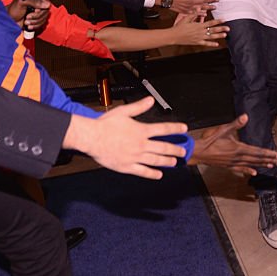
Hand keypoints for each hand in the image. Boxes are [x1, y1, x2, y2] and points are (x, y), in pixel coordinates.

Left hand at [7, 0, 50, 29]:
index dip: (44, 4)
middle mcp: (39, 3)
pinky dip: (35, 26)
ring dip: (35, 21)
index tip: (36, 9)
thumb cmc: (14, 9)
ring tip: (26, 21)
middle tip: (27, 17)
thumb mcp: (22, 2)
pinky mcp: (38, 19)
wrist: (9, 20)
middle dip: (37, 16)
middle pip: (46, 9)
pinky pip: (42, 23)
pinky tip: (28, 25)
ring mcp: (39, 12)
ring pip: (44, 17)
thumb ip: (34, 2)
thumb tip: (47, 4)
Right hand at [62, 98, 188, 179]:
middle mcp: (141, 144)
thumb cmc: (105, 125)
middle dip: (175, 150)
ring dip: (167, 161)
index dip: (175, 128)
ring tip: (174, 162)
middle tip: (182, 152)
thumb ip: (139, 107)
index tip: (184, 129)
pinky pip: (143, 171)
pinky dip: (152, 174)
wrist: (92, 138)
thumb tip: (151, 100)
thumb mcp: (123, 111)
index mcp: (141, 130)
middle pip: (163, 147)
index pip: (163, 129)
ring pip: (156, 160)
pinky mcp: (127, 166)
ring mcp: (135, 156)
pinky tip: (159, 174)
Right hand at [168, 0, 217, 15]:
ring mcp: (189, 7)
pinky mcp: (186, 11)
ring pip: (201, 7)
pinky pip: (194, 13)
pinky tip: (205, 14)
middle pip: (203, 0)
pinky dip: (200, 14)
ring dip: (208, 7)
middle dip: (211, 0)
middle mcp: (191, 1)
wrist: (165, 0)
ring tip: (214, 7)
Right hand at [170, 15, 228, 46]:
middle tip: (228, 28)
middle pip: (213, 30)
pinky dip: (211, 44)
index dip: (218, 21)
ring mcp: (199, 38)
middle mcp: (200, 32)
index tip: (223, 19)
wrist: (174, 36)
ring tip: (225, 35)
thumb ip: (194, 14)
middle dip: (221, 29)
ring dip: (218, 36)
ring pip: (211, 37)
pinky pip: (206, 44)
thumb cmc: (179, 26)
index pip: (210, 23)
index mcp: (198, 25)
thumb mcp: (186, 18)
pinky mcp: (197, 42)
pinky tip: (217, 44)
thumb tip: (199, 8)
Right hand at [189, 114, 276, 176]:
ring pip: (251, 164)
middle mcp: (238, 157)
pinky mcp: (229, 166)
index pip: (257, 151)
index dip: (268, 153)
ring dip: (262, 165)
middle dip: (269, 160)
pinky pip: (241, 169)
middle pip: (257, 159)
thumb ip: (236, 124)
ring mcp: (234, 163)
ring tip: (272, 166)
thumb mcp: (224, 130)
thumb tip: (245, 116)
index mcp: (239, 148)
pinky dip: (248, 171)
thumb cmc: (211, 141)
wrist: (199, 152)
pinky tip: (254, 173)